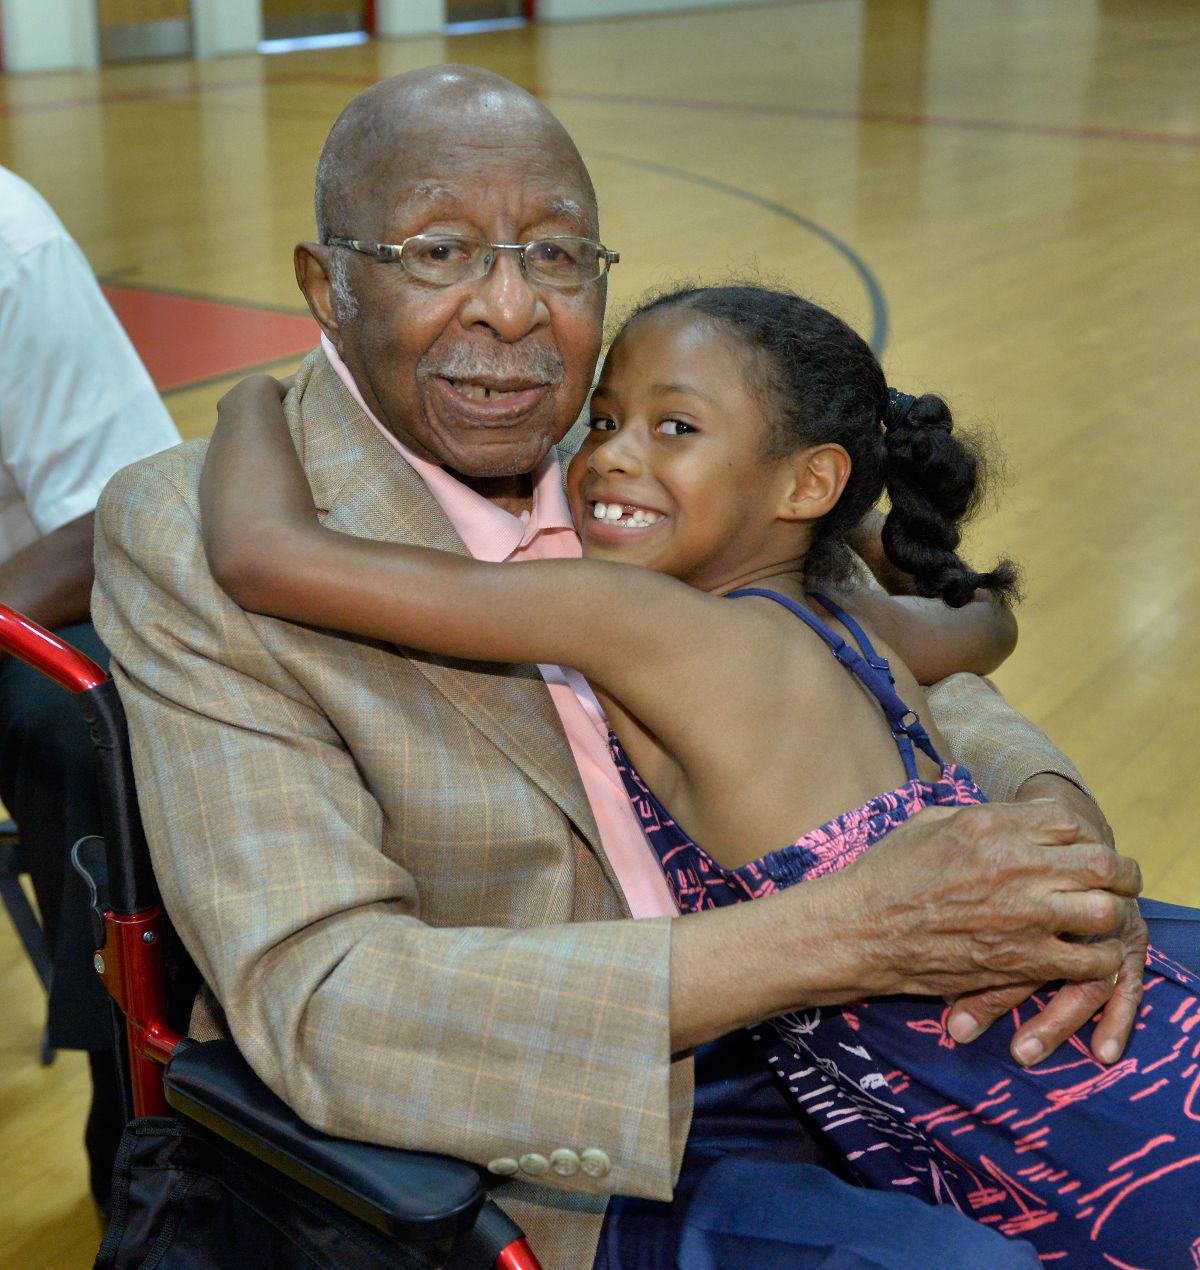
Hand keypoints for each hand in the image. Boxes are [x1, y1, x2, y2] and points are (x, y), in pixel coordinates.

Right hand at [837, 798, 1140, 1000]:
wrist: (858, 930)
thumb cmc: (886, 873)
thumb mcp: (929, 822)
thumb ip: (980, 816)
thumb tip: (1012, 816)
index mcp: (990, 824)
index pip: (1068, 820)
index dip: (1079, 835)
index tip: (1076, 849)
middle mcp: (1014, 865)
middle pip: (1102, 862)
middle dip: (1116, 872)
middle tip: (1114, 881)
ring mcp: (1021, 916)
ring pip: (1105, 911)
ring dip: (1107, 913)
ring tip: (1098, 918)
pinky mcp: (1020, 961)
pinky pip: (1087, 962)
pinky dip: (1094, 959)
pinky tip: (1080, 954)